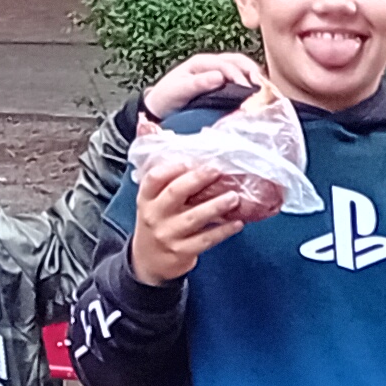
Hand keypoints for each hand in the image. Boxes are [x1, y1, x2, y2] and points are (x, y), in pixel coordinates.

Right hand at [130, 157, 255, 283]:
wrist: (148, 261)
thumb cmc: (156, 221)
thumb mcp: (150, 198)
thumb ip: (156, 167)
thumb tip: (149, 124)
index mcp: (146, 198)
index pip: (154, 178)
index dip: (171, 167)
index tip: (189, 159)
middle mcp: (155, 215)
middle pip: (175, 193)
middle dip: (197, 180)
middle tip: (217, 170)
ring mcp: (168, 234)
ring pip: (193, 218)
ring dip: (215, 206)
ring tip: (234, 197)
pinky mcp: (182, 252)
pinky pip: (205, 240)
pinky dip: (223, 231)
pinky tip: (238, 222)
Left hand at [141, 49, 271, 120]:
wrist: (159, 107)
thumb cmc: (166, 98)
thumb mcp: (178, 90)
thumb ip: (198, 83)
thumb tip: (220, 77)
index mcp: (201, 62)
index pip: (226, 64)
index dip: (239, 76)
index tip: (248, 90)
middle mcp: (212, 64)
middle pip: (239, 60)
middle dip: (253, 71)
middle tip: (263, 86)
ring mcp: (218, 72)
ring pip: (243, 67)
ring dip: (255, 76)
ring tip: (266, 89)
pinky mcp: (222, 83)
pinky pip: (241, 77)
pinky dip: (252, 83)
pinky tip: (259, 92)